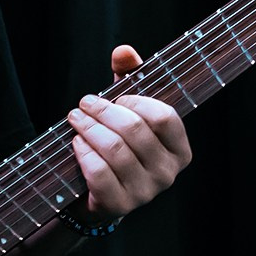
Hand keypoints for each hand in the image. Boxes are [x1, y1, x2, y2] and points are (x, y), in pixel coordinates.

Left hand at [65, 44, 191, 222]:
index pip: (164, 116)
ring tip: (75, 118)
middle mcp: (168, 173)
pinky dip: (84, 153)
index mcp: (179, 150)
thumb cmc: (119, 145)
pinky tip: (76, 143)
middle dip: (103, 111)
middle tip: (84, 103)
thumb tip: (124, 51)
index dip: (135, 101)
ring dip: (88, 128)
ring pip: (114, 149)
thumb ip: (130, 78)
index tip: (116, 97)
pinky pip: (99, 172)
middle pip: (134, 130)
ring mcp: (145, 193)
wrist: (99, 194)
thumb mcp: (128, 110)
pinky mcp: (119, 205)